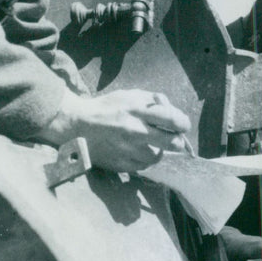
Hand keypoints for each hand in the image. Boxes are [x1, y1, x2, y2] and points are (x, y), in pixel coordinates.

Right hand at [39, 88, 190, 172]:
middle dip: (177, 140)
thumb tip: (172, 111)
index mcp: (137, 110)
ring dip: (159, 150)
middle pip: (172, 143)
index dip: (183, 123)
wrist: (78, 125)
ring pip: (158, 156)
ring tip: (150, 143)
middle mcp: (134, 131)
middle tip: (172, 137)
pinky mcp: (121, 165)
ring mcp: (127, 151)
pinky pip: (143, 166)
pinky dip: (144, 159)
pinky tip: (137, 150)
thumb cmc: (107, 107)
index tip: (182, 124)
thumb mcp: (130, 94)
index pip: (172, 119)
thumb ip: (153, 100)